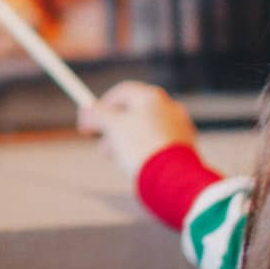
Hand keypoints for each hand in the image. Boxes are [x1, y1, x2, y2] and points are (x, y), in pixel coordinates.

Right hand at [78, 81, 197, 179]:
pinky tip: (139, 164)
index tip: (88, 121)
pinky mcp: (184, 145)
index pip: (121, 92)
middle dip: (114, 128)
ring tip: (119, 159)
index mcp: (151, 96)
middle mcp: (168, 106)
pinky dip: (144, 149)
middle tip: (102, 146)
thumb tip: (85, 110)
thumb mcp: (112, 127)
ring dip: (127, 141)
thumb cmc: (141, 147)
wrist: (171, 176)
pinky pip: (158, 142)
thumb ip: (97, 115)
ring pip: (145, 129)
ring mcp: (178, 125)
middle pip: (134, 111)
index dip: (101, 106)